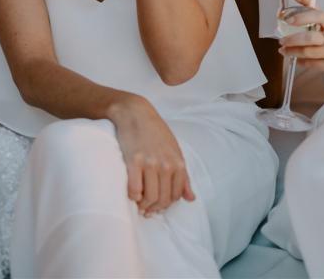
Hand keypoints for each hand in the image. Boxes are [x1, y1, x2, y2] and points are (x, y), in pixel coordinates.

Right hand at [108, 95, 195, 215]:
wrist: (136, 113)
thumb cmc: (155, 132)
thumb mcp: (175, 151)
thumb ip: (183, 176)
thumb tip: (191, 198)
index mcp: (178, 163)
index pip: (177, 195)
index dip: (167, 204)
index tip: (159, 205)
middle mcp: (166, 165)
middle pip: (163, 199)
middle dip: (155, 208)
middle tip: (147, 209)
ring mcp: (150, 163)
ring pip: (150, 197)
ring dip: (144, 205)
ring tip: (139, 204)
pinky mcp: (133, 161)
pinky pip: (134, 189)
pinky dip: (133, 196)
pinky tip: (132, 194)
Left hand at [279, 0, 323, 78]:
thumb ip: (308, 5)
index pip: (318, 16)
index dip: (302, 17)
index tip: (287, 19)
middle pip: (311, 38)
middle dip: (292, 40)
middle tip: (282, 40)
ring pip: (310, 52)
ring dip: (293, 52)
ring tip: (284, 50)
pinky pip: (314, 64)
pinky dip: (301, 62)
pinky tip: (296, 59)